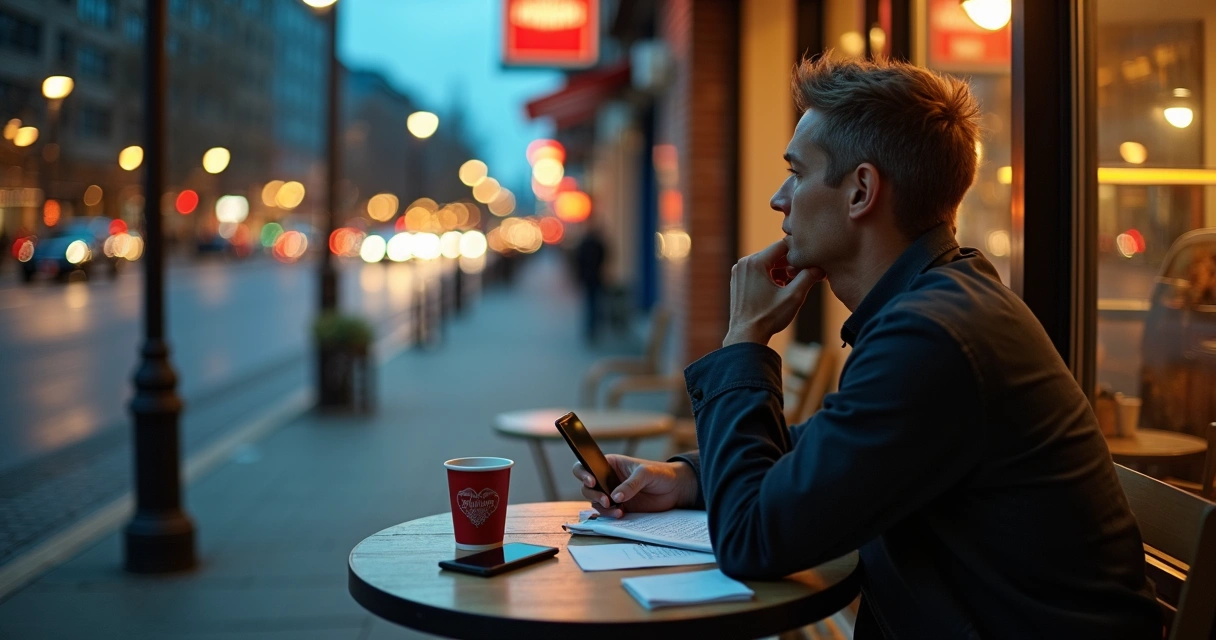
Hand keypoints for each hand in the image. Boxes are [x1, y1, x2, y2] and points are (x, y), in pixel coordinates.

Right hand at [571, 455, 697, 518]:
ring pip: (596, 502)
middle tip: (606, 500)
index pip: (587, 465)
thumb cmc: (660, 473)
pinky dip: (610, 515)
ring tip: (617, 510)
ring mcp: (612, 494)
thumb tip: (616, 497)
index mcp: (610, 464)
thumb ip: (631, 484)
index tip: (591, 481)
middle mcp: (607, 479)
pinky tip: (620, 514)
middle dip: (593, 494)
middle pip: (587, 487)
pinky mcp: (619, 507)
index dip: (583, 473)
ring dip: (602, 508)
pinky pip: (607, 512)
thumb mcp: (646, 473)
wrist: (674, 489)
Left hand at [724, 240, 823, 346]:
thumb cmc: (768, 317)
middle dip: (789, 264)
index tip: (807, 263)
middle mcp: (744, 263)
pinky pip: (757, 272)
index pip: (782, 245)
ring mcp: (739, 272)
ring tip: (790, 286)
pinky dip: (769, 277)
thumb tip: (820, 266)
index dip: (797, 253)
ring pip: (766, 263)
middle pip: (773, 255)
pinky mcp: (737, 281)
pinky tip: (778, 290)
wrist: (746, 336)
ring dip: (780, 271)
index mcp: (755, 262)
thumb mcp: (794, 296)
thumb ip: (809, 276)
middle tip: (801, 277)